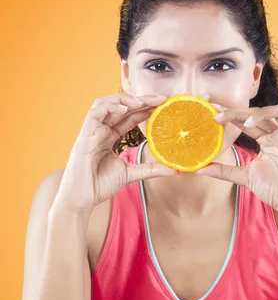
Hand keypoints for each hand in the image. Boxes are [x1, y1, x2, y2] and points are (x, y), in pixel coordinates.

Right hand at [54, 93, 178, 212]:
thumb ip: (150, 169)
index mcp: (109, 136)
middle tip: (160, 99)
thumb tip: (174, 169)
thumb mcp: (130, 174)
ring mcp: (91, 132)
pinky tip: (124, 109)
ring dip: (123, 100)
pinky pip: (94, 114)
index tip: (163, 105)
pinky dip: (109, 108)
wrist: (81, 200)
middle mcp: (100, 130)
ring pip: (105, 104)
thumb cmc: (99, 186)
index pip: (129, 116)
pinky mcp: (84, 137)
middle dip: (140, 100)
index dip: (145, 108)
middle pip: (120, 107)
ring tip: (141, 102)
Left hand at [196, 104, 277, 218]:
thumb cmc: (273, 191)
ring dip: (264, 112)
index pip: (248, 122)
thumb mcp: (244, 177)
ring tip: (247, 121)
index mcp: (267, 140)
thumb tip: (198, 168)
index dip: (232, 116)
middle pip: (261, 115)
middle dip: (241, 112)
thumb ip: (224, 171)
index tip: (213, 116)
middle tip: (221, 114)